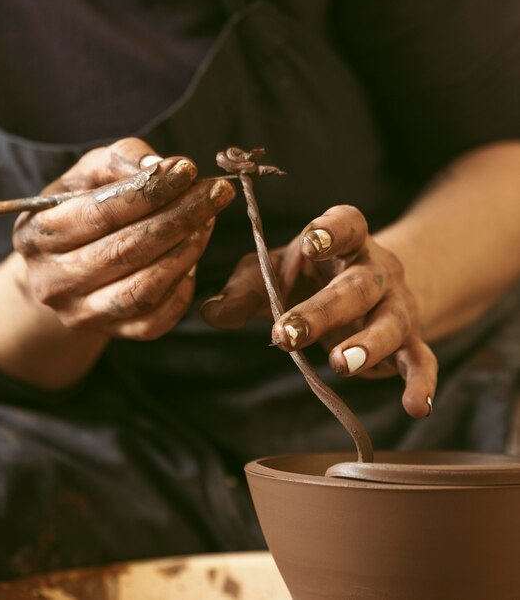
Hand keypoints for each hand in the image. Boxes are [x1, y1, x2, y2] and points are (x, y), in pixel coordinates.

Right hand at [13, 137, 235, 339]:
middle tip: (216, 193)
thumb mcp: (88, 174)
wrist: (65, 266)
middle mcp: (53, 283)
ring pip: (145, 288)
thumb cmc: (81, 209)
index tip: (188, 170)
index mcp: (36, 236)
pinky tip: (192, 255)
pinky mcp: (113, 333)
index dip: (149, 191)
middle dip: (179, 217)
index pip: (99, 214)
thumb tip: (160, 167)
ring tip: (208, 220)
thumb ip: (120, 160)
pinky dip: (182, 286)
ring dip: (186, 250)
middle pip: (126, 250)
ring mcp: (83, 314)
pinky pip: (158, 318)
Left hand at [201, 205, 436, 417]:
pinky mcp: (410, 338)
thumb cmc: (308, 275)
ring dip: (367, 344)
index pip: (346, 224)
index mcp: (344, 240)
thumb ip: (243, 291)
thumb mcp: (272, 275)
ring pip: (389, 322)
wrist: (368, 283)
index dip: (331, 231)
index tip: (310, 243)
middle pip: (357, 285)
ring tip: (342, 365)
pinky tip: (415, 408)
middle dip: (323, 310)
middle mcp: (375, 269)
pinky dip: (421, 383)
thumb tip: (210, 314)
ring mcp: (396, 304)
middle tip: (288, 334)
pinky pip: (421, 359)